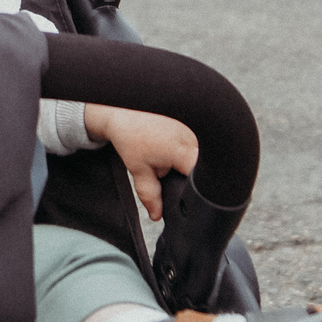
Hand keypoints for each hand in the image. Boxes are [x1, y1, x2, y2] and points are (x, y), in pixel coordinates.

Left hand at [84, 105, 198, 221]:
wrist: (121, 107)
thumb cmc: (130, 134)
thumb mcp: (139, 170)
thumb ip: (151, 196)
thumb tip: (158, 214)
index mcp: (186, 152)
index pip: (200, 181)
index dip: (193, 191)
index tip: (182, 190)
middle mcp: (196, 137)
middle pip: (200, 168)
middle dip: (186, 174)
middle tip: (167, 168)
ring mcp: (196, 126)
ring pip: (197, 154)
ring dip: (185, 158)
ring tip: (165, 152)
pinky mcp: (192, 120)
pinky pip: (194, 140)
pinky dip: (183, 145)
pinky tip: (167, 140)